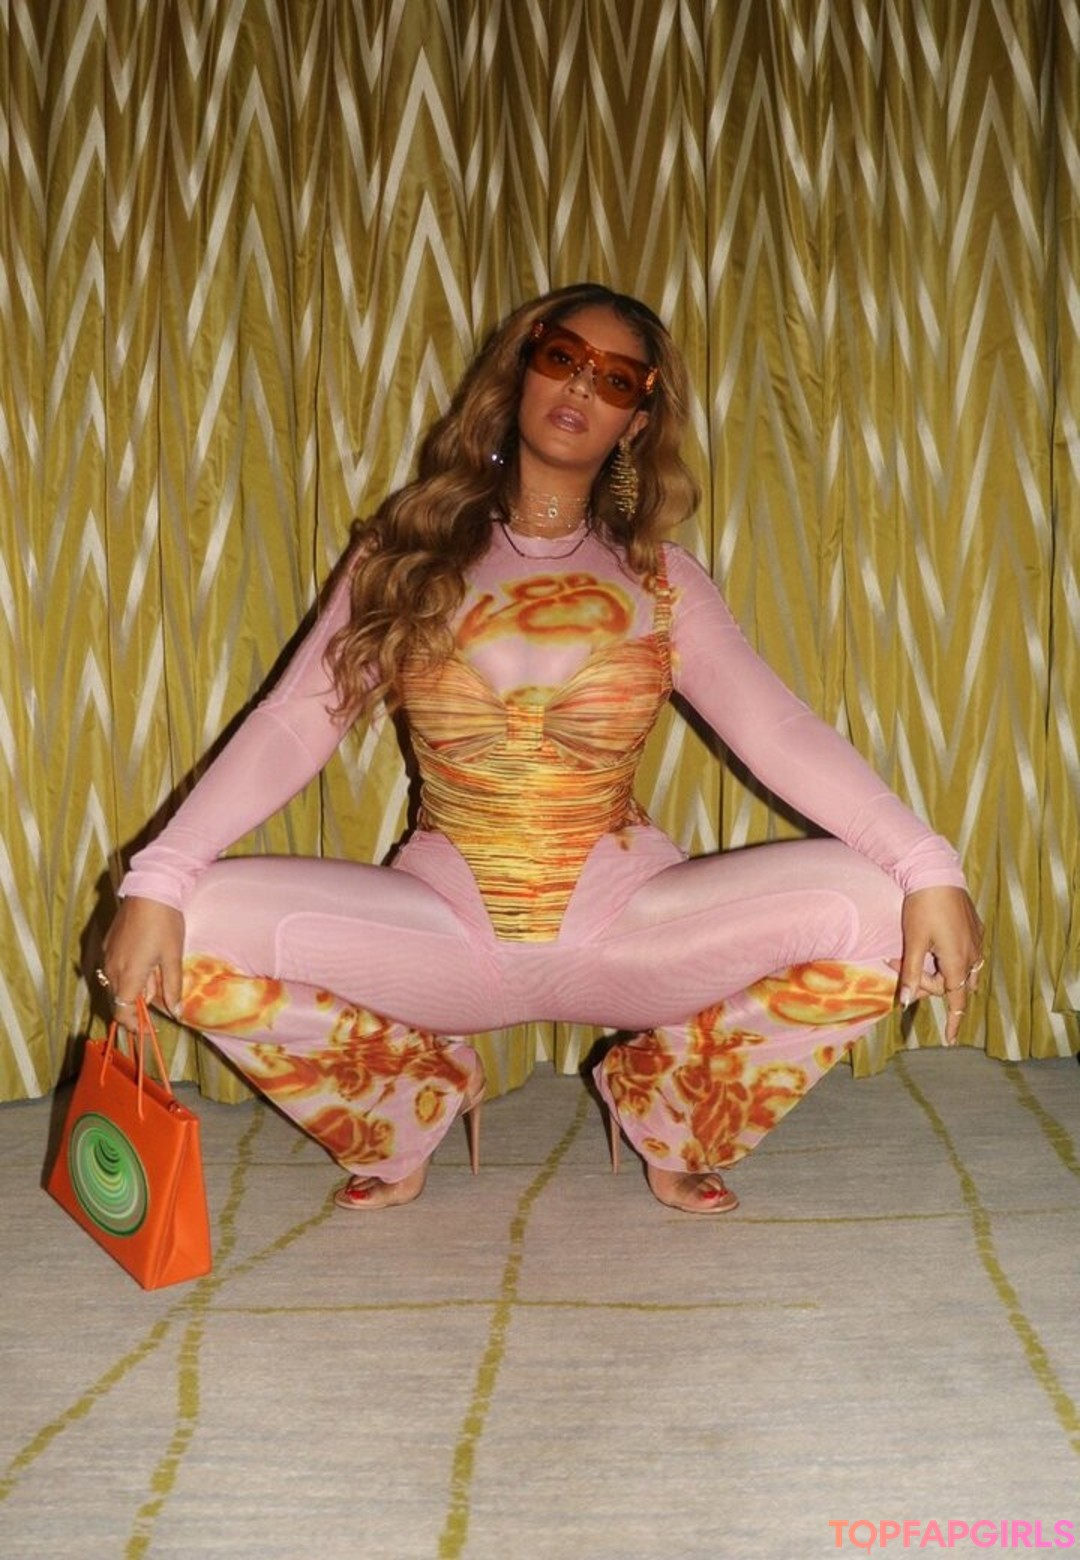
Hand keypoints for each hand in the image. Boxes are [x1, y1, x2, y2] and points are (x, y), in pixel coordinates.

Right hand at [99, 897, 184, 1031]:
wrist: (150, 890)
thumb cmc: (165, 924)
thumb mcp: (173, 957)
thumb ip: (172, 988)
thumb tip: (176, 1013)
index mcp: (128, 975)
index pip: (122, 1012)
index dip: (133, 1025)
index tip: (147, 1030)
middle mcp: (112, 969)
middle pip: (119, 1000)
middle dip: (138, 1004)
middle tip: (162, 993)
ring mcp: (107, 956)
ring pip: (117, 984)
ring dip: (135, 987)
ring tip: (157, 970)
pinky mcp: (107, 944)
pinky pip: (114, 969)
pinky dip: (128, 973)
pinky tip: (146, 960)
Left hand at [890, 886, 984, 1045]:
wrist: (937, 874)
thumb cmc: (921, 908)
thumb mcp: (913, 942)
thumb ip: (911, 974)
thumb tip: (907, 1002)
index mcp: (957, 962)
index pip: (957, 1000)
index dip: (954, 1022)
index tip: (950, 1039)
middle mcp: (972, 954)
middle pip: (955, 985)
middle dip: (930, 984)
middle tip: (898, 963)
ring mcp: (976, 940)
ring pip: (964, 970)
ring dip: (943, 972)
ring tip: (918, 958)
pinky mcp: (976, 928)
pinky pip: (968, 953)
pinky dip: (951, 957)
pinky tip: (934, 942)